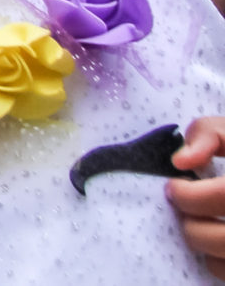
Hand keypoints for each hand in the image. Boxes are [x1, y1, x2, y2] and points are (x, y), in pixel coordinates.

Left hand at [171, 116, 224, 276]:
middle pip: (217, 238)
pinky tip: (217, 237)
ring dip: (201, 243)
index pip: (220, 197)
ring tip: (200, 222)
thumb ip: (209, 134)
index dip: (187, 194)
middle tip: (185, 209)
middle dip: (190, 223)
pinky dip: (216, 261)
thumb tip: (181, 161)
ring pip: (222, 261)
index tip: (175, 186)